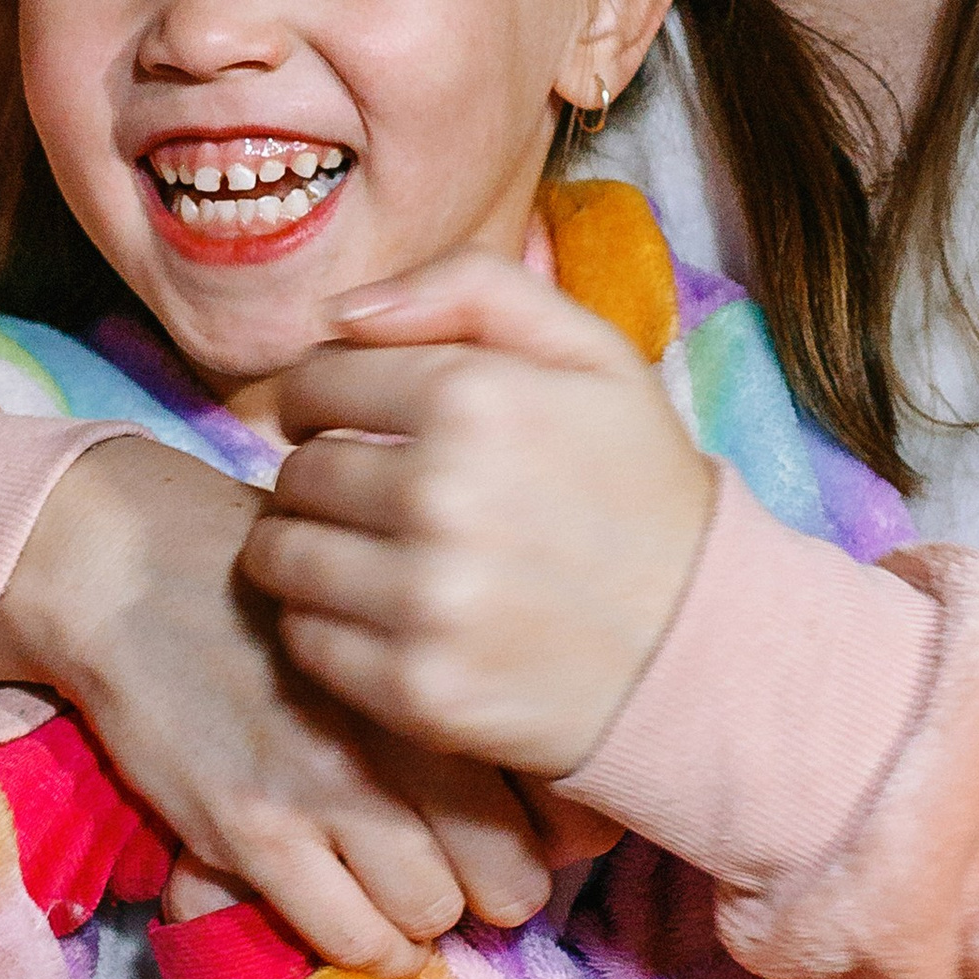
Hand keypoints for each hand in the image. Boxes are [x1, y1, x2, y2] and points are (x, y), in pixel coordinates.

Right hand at [0, 434, 557, 975]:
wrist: (136, 566)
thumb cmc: (276, 575)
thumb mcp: (389, 593)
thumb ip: (460, 664)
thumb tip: (533, 751)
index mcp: (447, 663)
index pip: (560, 798)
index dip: (563, 836)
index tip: (542, 835)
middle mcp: (403, 729)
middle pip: (511, 875)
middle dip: (499, 885)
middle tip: (474, 870)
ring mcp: (328, 787)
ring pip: (432, 916)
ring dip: (425, 915)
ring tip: (407, 888)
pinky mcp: (253, 830)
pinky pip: (349, 937)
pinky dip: (366, 944)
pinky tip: (359, 918)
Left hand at [237, 255, 717, 778]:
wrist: (698, 643)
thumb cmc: (636, 483)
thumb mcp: (591, 351)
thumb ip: (473, 288)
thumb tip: (342, 312)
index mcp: (474, 397)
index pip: (313, 383)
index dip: (322, 397)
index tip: (350, 419)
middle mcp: (439, 496)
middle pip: (297, 472)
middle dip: (320, 472)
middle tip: (371, 490)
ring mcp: (425, 602)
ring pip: (280, 556)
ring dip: (305, 546)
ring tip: (363, 548)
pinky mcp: (416, 690)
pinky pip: (304, 640)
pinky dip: (325, 622)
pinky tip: (383, 610)